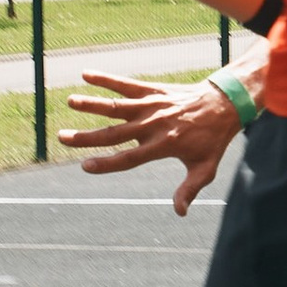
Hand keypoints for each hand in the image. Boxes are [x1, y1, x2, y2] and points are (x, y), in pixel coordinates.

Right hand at [60, 73, 243, 212]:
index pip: (128, 158)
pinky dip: (107, 79)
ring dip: (92, 103)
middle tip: (62, 137)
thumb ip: (189, 189)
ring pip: (116, 106)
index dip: (106, 163)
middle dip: (86, 137)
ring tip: (70, 101)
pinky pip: (126, 84)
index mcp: (162, 145)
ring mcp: (151, 106)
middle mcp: (153, 125)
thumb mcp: (205, 168)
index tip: (85, 166)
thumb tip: (179, 212)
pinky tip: (86, 74)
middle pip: (114, 133)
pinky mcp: (152, 91)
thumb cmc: (212, 140)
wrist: (224, 104)